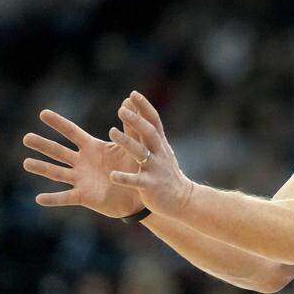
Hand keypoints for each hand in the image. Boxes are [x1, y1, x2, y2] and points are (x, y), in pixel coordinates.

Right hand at [22, 109, 144, 217]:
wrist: (140, 194)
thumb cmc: (135, 167)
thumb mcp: (131, 145)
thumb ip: (128, 125)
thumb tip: (130, 99)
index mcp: (92, 147)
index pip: (71, 132)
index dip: (58, 123)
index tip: (43, 113)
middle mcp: (82, 162)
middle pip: (58, 151)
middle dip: (42, 144)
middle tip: (26, 138)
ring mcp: (81, 179)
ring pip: (57, 172)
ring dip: (41, 167)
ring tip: (26, 163)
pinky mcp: (84, 196)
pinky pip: (66, 198)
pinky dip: (53, 199)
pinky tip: (38, 199)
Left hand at [108, 91, 195, 217]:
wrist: (182, 199)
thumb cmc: (167, 173)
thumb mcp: (161, 151)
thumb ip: (151, 134)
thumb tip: (140, 112)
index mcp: (160, 144)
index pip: (154, 120)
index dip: (144, 107)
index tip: (133, 93)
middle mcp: (159, 153)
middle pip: (148, 132)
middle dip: (136, 120)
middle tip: (121, 109)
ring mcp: (155, 169)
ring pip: (141, 153)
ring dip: (126, 142)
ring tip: (111, 132)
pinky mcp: (150, 186)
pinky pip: (136, 181)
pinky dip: (124, 178)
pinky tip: (112, 176)